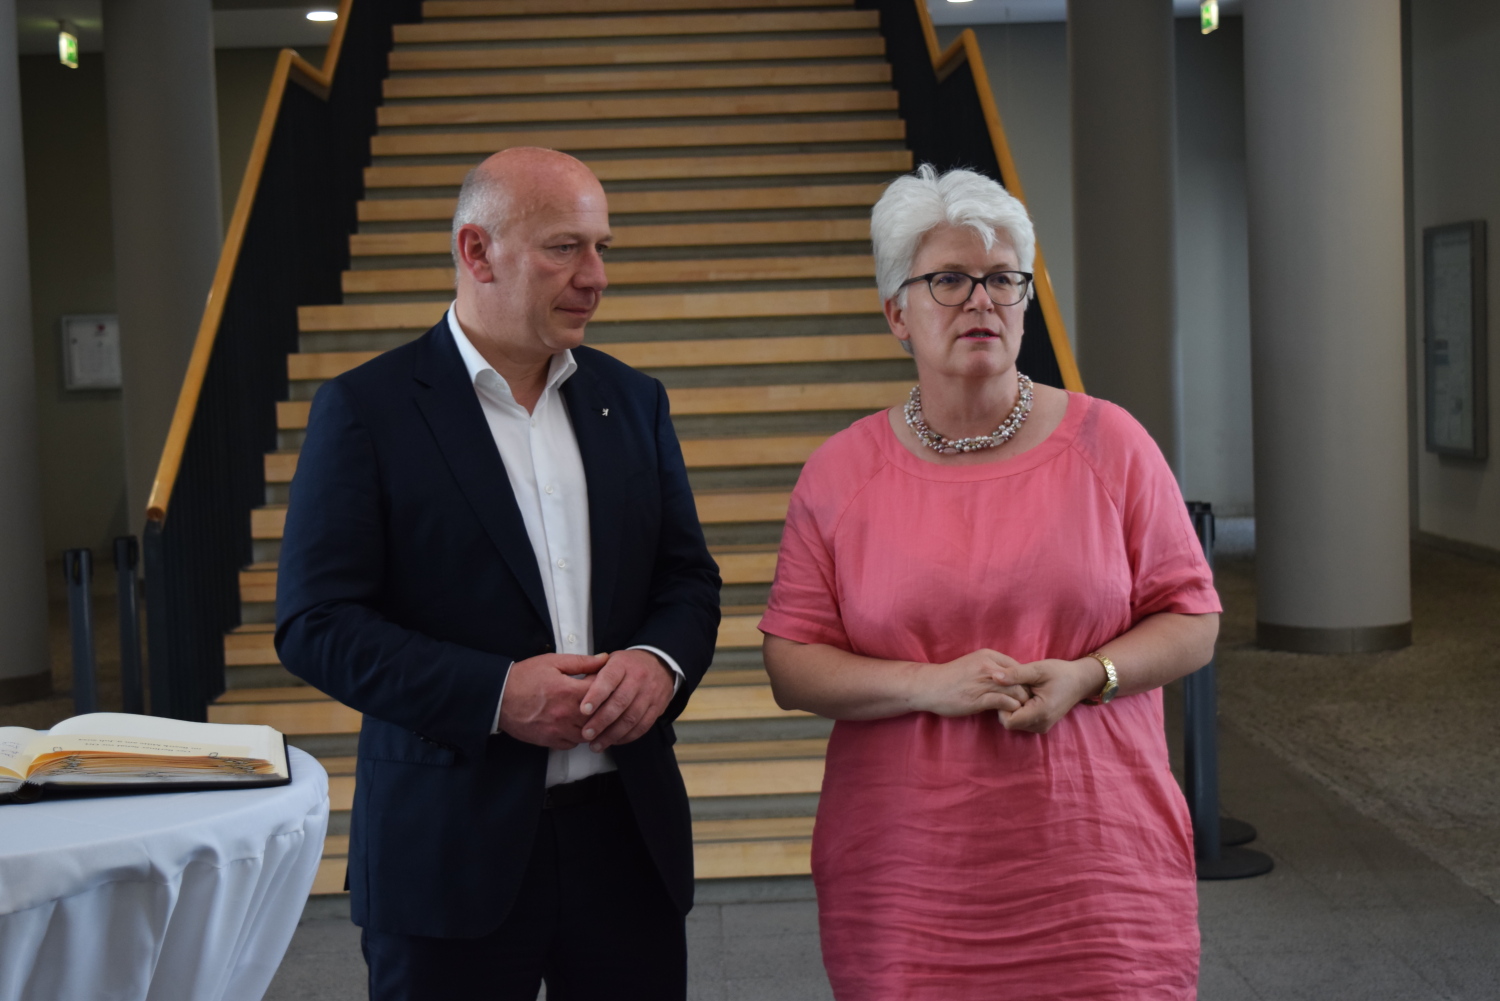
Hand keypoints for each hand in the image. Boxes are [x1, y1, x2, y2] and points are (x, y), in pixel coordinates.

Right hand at [497, 652, 607, 748]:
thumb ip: (582, 662)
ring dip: (593, 725)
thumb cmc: (523, 678)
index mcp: (568, 691)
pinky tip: (575, 726)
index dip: (609, 687)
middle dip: (604, 709)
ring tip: (591, 716)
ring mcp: (558, 730)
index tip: (607, 684)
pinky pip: (572, 744)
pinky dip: (577, 736)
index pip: (603, 692)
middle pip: (599, 717)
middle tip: (603, 701)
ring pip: (588, 734)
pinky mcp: (549, 740)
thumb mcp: (553, 662)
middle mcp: (566, 713)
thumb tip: (604, 659)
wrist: (498, 697)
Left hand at [577, 649, 675, 750]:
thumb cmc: (626, 666)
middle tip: (586, 734)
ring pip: (631, 718)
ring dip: (612, 734)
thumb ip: (592, 674)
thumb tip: (574, 692)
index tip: (582, 710)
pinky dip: (626, 737)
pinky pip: (642, 726)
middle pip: (620, 702)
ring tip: (596, 745)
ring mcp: (650, 694)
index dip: (596, 695)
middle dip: (601, 721)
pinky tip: (613, 742)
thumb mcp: (609, 661)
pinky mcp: (657, 708)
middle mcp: (638, 678)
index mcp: (622, 664)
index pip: (608, 679)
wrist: (660, 665)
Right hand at [917, 649, 1032, 716]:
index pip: (1018, 667)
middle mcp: (987, 666)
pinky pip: (1004, 702)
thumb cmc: (952, 677)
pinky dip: (1011, 709)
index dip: (1025, 681)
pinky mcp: (978, 698)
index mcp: (988, 656)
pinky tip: (1008, 713)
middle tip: (1028, 704)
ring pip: (1015, 691)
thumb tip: (1013, 678)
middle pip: (1020, 680)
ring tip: (1021, 711)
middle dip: (1026, 693)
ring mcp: (983, 682)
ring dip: (1021, 703)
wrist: (929, 686)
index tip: (1025, 692)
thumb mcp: (974, 664)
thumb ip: (992, 668)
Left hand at [996, 657, 1107, 733]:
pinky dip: (1020, 709)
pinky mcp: (1042, 724)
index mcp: (1040, 713)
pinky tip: (1026, 695)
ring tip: (1023, 690)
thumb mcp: (1037, 669)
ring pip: (1015, 722)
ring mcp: (1042, 727)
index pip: (1008, 721)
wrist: (1080, 681)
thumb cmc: (1060, 673)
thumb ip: (1015, 674)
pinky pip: (1022, 721)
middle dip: (1007, 705)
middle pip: (1010, 722)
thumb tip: (994, 676)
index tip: (1008, 689)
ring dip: (1013, 707)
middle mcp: (1041, 725)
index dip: (1002, 705)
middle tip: (1015, 688)